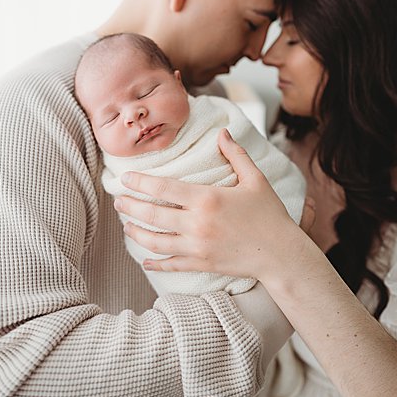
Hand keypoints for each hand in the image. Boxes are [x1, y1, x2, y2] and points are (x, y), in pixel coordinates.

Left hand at [116, 127, 295, 280]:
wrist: (277, 252)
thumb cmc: (268, 213)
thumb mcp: (255, 178)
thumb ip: (236, 155)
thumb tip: (222, 133)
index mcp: (207, 198)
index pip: (165, 188)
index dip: (141, 182)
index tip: (126, 177)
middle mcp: (196, 223)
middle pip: (153, 214)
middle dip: (131, 207)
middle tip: (118, 200)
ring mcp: (196, 246)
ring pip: (156, 241)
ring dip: (137, 233)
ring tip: (126, 225)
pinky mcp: (199, 264)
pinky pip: (170, 264)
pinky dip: (154, 263)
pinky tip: (144, 259)